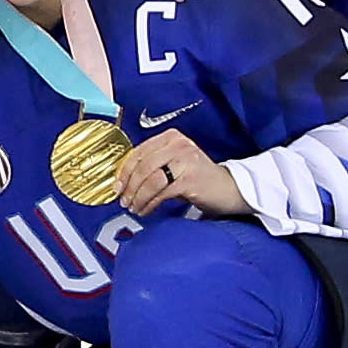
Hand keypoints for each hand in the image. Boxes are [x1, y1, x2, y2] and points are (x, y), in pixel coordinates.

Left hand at [120, 129, 243, 217]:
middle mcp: (178, 144)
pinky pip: (161, 192)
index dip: (123, 172)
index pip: (138, 152)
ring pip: (150, 180)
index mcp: (171, 137)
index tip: (117, 186)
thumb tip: (124, 181)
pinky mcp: (190, 178)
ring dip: (138, 197)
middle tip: (124, 200)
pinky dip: (150, 203)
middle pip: (142, 166)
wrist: (230, 188)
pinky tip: (146, 210)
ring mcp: (185, 160)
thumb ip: (152, 166)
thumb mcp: (174, 164)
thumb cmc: (199, 178)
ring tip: (135, 207)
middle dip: (129, 186)